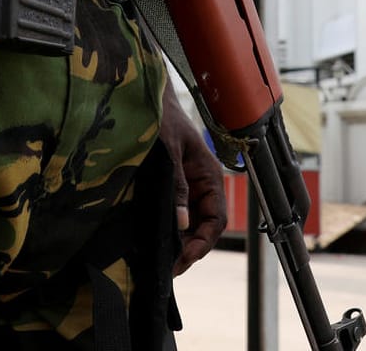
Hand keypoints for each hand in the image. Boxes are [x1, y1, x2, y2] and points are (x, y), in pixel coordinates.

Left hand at [159, 88, 226, 275]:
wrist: (148, 99)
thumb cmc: (163, 118)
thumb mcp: (170, 151)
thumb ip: (177, 186)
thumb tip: (181, 223)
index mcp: (210, 176)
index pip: (217, 219)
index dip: (203, 242)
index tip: (184, 258)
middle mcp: (203, 185)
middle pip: (205, 226)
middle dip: (191, 248)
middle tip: (170, 267)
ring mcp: (189, 187)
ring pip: (192, 223)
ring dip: (181, 242)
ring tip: (163, 260)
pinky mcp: (174, 187)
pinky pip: (178, 214)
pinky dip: (172, 230)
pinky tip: (158, 241)